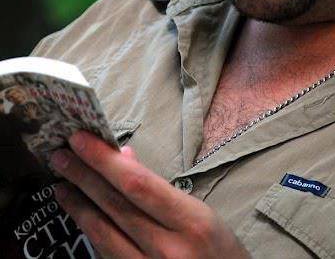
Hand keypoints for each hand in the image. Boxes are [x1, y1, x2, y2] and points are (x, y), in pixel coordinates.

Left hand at [50, 131, 250, 258]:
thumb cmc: (221, 252)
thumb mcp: (203, 215)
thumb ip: (162, 189)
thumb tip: (125, 159)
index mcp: (191, 222)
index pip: (139, 185)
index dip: (105, 161)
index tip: (82, 140)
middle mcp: (168, 249)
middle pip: (117, 206)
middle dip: (86, 176)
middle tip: (61, 155)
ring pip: (104, 234)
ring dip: (80, 205)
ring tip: (62, 183)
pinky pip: (107, 255)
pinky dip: (92, 232)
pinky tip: (80, 215)